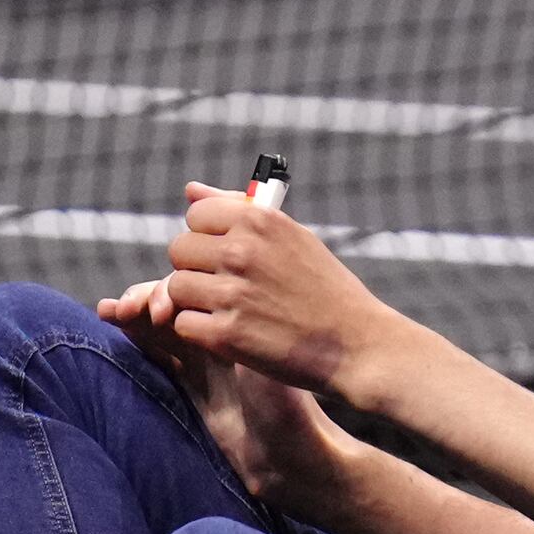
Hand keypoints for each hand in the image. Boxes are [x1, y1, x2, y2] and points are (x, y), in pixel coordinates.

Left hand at [103, 181, 415, 401]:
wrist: (357, 345)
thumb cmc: (325, 290)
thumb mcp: (292, 237)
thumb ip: (238, 210)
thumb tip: (189, 188)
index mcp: (259, 220)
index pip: (195, 215)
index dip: (207, 237)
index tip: (228, 255)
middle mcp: (242, 251)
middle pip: (179, 250)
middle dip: (196, 269)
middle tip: (226, 287)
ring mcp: (233, 293)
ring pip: (176, 288)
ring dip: (196, 302)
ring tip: (230, 311)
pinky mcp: (227, 335)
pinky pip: (184, 324)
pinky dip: (202, 332)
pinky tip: (231, 333)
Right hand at [107, 309, 358, 512]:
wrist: (289, 457)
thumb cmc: (287, 411)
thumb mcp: (261, 368)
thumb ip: (233, 339)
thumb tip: (203, 310)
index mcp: (240, 322)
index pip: (198, 293)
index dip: (171, 292)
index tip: (163, 309)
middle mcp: (221, 333)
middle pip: (175, 302)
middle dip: (147, 299)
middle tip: (129, 310)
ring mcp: (204, 358)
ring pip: (161, 325)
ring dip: (134, 312)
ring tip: (107, 310)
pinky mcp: (191, 382)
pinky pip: (158, 352)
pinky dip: (135, 336)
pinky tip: (113, 322)